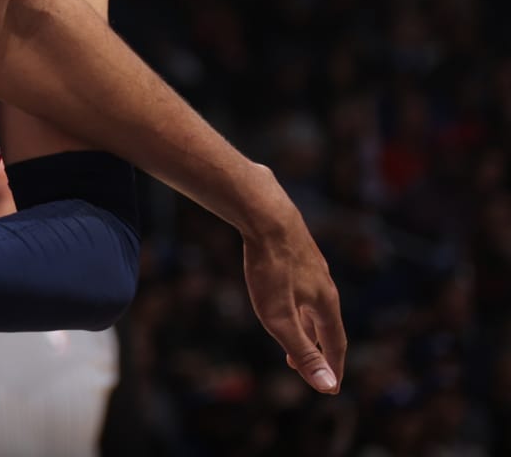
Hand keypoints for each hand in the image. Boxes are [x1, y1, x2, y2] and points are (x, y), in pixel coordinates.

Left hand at [241, 191, 346, 394]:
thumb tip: (328, 387)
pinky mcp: (295, 249)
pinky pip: (301, 283)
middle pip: (325, 323)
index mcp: (326, 303)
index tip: (331, 387)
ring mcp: (311, 264)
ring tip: (295, 335)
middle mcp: (324, 284)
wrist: (264, 212)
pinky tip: (286, 293)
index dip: (333, 367)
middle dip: (317, 348)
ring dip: (306, 324)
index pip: (335, 343)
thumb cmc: (269, 266)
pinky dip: (297, 300)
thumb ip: (302, 351)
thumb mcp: (280, 317)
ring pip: (312, 302)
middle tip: (304, 366)